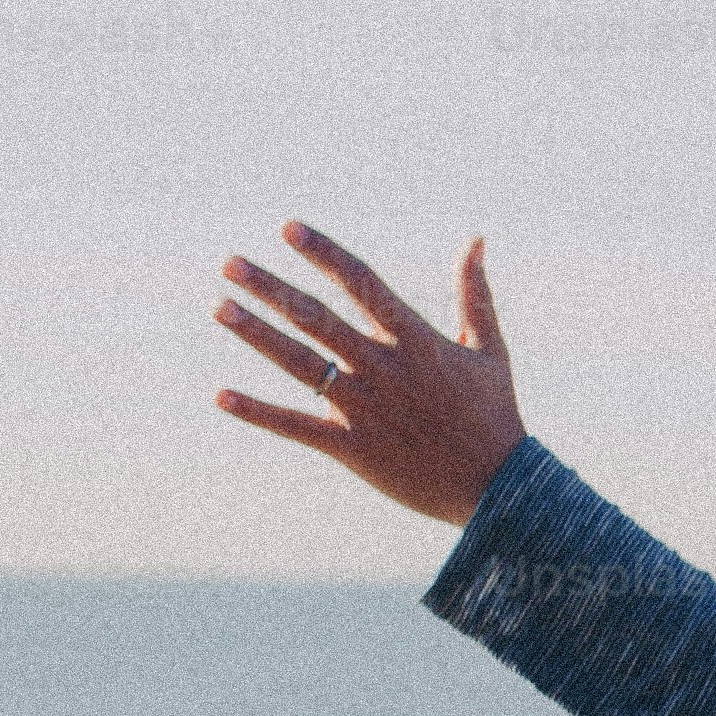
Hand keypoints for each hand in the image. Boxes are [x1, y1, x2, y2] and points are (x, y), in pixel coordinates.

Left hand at [213, 223, 528, 524]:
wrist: (497, 487)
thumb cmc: (494, 413)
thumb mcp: (488, 348)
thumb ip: (475, 292)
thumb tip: (475, 239)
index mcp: (416, 340)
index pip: (361, 283)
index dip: (323, 253)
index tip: (288, 228)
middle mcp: (384, 368)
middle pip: (316, 318)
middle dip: (270, 288)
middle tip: (230, 264)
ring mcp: (364, 408)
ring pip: (300, 363)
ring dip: (256, 334)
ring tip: (219, 306)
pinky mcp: (352, 447)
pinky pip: (296, 426)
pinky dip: (258, 411)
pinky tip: (220, 396)